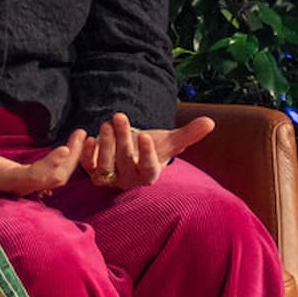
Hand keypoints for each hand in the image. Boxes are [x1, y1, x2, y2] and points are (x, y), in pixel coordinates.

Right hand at [0, 109, 86, 197]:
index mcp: (5, 179)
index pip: (33, 176)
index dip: (49, 165)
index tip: (64, 148)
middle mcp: (19, 185)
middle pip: (53, 178)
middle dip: (71, 158)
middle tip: (82, 133)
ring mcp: (25, 184)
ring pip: (56, 178)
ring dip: (72, 159)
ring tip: (81, 136)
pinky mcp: (28, 179)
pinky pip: (52, 175)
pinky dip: (65, 162)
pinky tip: (72, 147)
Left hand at [81, 111, 214, 189]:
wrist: (132, 154)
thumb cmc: (154, 147)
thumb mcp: (170, 141)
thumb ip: (189, 133)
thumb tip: (210, 122)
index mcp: (149, 175)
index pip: (149, 168)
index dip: (148, 154)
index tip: (147, 135)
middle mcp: (129, 180)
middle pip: (124, 162)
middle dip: (122, 139)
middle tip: (119, 116)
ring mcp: (111, 177)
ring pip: (104, 167)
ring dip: (104, 145)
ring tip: (107, 123)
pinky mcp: (94, 172)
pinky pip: (87, 167)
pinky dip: (86, 153)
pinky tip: (88, 136)